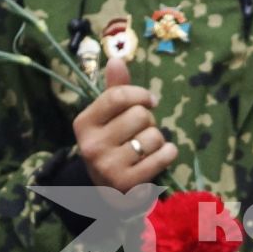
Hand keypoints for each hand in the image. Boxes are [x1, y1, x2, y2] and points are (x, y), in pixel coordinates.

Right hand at [71, 58, 178, 192]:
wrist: (107, 192)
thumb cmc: (112, 146)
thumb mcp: (107, 119)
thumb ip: (114, 90)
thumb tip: (116, 59)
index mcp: (84, 123)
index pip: (118, 96)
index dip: (140, 94)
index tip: (149, 101)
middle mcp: (92, 145)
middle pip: (140, 115)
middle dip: (149, 121)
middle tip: (141, 132)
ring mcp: (108, 166)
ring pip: (153, 136)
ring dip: (158, 140)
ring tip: (146, 148)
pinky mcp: (128, 184)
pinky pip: (163, 156)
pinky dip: (168, 153)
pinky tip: (159, 157)